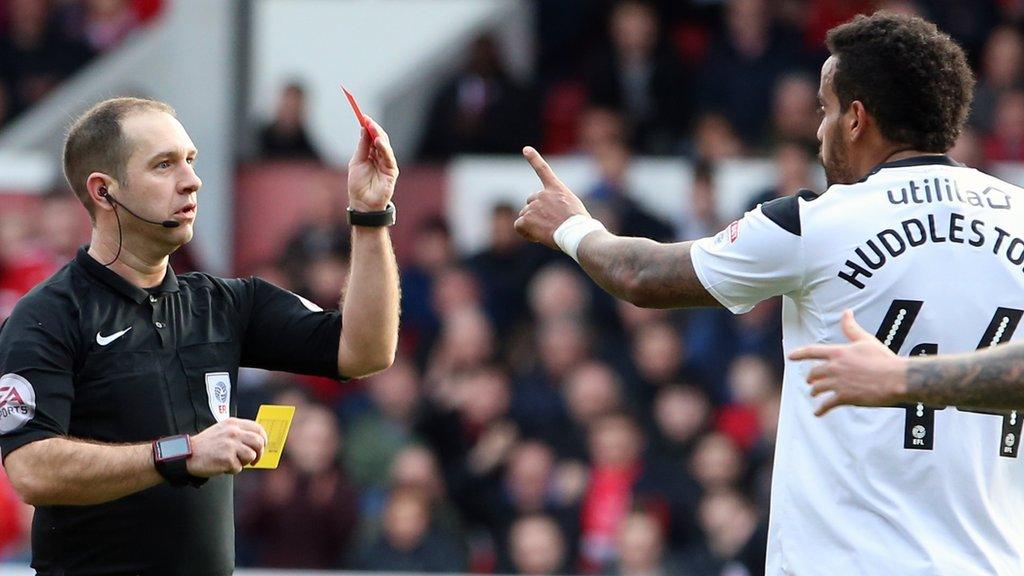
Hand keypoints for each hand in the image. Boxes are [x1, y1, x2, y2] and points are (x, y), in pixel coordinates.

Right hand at [187, 418, 267, 475]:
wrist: (187, 454)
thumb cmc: (205, 445)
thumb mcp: (222, 431)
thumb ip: (239, 433)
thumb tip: (258, 442)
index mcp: (233, 424)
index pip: (258, 428)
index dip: (263, 438)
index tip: (263, 446)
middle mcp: (234, 432)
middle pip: (259, 442)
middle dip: (259, 453)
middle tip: (254, 460)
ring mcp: (231, 445)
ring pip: (251, 456)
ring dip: (244, 462)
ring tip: (232, 461)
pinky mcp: (227, 459)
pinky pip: (239, 468)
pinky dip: (232, 470)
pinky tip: (222, 466)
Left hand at [347, 117, 398, 211]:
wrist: (362, 203)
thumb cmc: (358, 184)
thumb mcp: (357, 161)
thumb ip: (362, 146)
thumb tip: (364, 129)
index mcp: (371, 154)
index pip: (372, 137)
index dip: (369, 127)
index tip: (363, 116)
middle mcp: (380, 157)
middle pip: (380, 139)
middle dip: (374, 128)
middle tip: (367, 119)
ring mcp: (387, 164)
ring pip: (385, 146)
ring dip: (379, 135)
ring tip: (372, 127)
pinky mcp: (392, 172)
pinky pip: (389, 157)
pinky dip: (384, 148)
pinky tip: (378, 141)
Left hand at [514, 146, 590, 249]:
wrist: (577, 233)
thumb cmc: (580, 225)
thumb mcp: (573, 208)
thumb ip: (557, 205)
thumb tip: (546, 216)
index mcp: (556, 189)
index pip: (543, 169)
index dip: (533, 158)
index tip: (526, 149)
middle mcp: (542, 194)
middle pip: (531, 202)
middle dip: (536, 212)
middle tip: (549, 224)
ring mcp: (533, 206)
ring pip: (525, 215)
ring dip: (532, 223)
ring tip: (547, 232)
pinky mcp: (527, 218)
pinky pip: (519, 226)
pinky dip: (525, 232)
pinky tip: (536, 236)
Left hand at [789, 310, 909, 415]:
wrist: (897, 378)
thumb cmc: (884, 359)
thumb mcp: (865, 340)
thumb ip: (851, 328)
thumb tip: (846, 313)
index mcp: (838, 352)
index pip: (812, 351)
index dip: (799, 353)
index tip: (790, 356)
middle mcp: (834, 367)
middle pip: (814, 373)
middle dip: (811, 377)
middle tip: (810, 380)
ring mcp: (838, 383)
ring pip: (817, 388)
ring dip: (815, 392)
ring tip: (815, 394)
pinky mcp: (844, 397)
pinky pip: (826, 404)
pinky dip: (820, 410)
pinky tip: (817, 413)